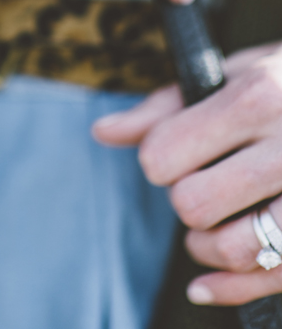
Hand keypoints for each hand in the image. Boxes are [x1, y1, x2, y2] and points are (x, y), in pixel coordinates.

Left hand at [92, 44, 281, 305]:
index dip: (157, 157)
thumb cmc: (277, 83)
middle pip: (194, 204)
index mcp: (253, 98)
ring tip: (210, 226)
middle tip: (199, 183)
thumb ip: (164, 108)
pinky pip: (273, 277)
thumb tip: (101, 131)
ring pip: (236, 249)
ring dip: (207, 246)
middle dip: (184, 199)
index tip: (172, 151)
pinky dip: (231, 289)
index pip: (164, 155)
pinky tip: (206, 283)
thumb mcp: (228, 77)